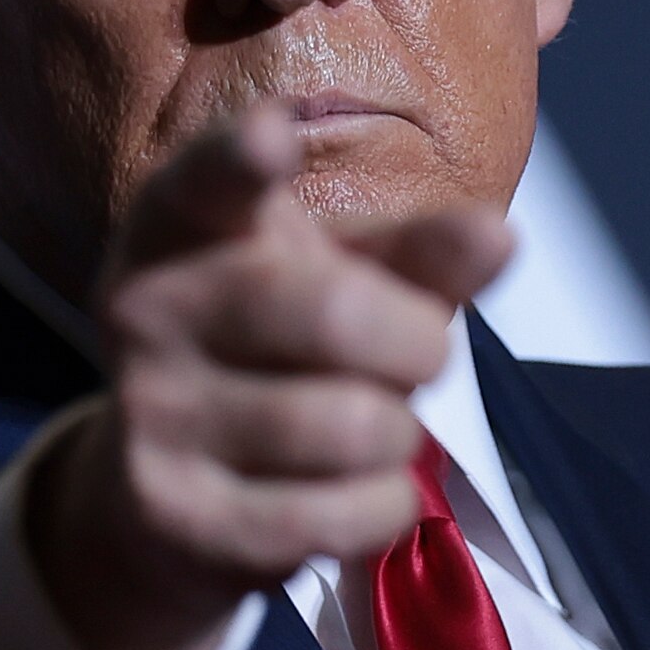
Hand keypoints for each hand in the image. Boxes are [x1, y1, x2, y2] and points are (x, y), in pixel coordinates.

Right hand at [20, 100, 511, 649]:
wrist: (160, 497)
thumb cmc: (275, 352)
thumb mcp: (343, 280)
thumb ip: (422, 255)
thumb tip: (501, 237)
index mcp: (183, 227)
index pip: (205, 183)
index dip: (239, 159)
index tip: (271, 135)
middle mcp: (148, 309)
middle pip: (335, 316)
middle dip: (418, 345)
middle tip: (421, 353)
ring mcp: (152, 414)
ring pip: (350, 427)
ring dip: (398, 434)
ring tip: (370, 429)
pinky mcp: (175, 515)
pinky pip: (336, 515)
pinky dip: (381, 508)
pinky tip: (354, 491)